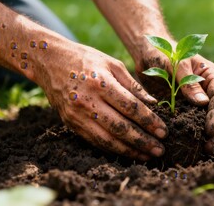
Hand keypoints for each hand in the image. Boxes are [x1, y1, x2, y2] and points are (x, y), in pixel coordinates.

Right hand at [37, 44, 166, 160]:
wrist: (49, 61)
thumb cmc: (85, 59)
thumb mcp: (112, 64)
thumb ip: (133, 85)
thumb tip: (153, 104)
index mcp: (101, 82)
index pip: (131, 107)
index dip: (149, 122)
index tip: (164, 131)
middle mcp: (87, 101)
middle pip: (120, 127)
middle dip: (143, 141)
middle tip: (160, 149)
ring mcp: (76, 114)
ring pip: (107, 140)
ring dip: (130, 150)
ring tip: (147, 155)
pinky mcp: (70, 124)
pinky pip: (94, 141)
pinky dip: (113, 149)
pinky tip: (128, 152)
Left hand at [135, 48, 213, 153]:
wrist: (148, 54)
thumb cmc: (163, 52)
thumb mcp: (175, 64)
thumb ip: (187, 81)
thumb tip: (203, 103)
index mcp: (210, 75)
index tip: (209, 130)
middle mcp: (208, 88)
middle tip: (210, 146)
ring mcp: (197, 99)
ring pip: (209, 119)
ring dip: (210, 135)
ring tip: (206, 150)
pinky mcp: (186, 107)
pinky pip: (193, 121)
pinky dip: (195, 133)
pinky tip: (193, 146)